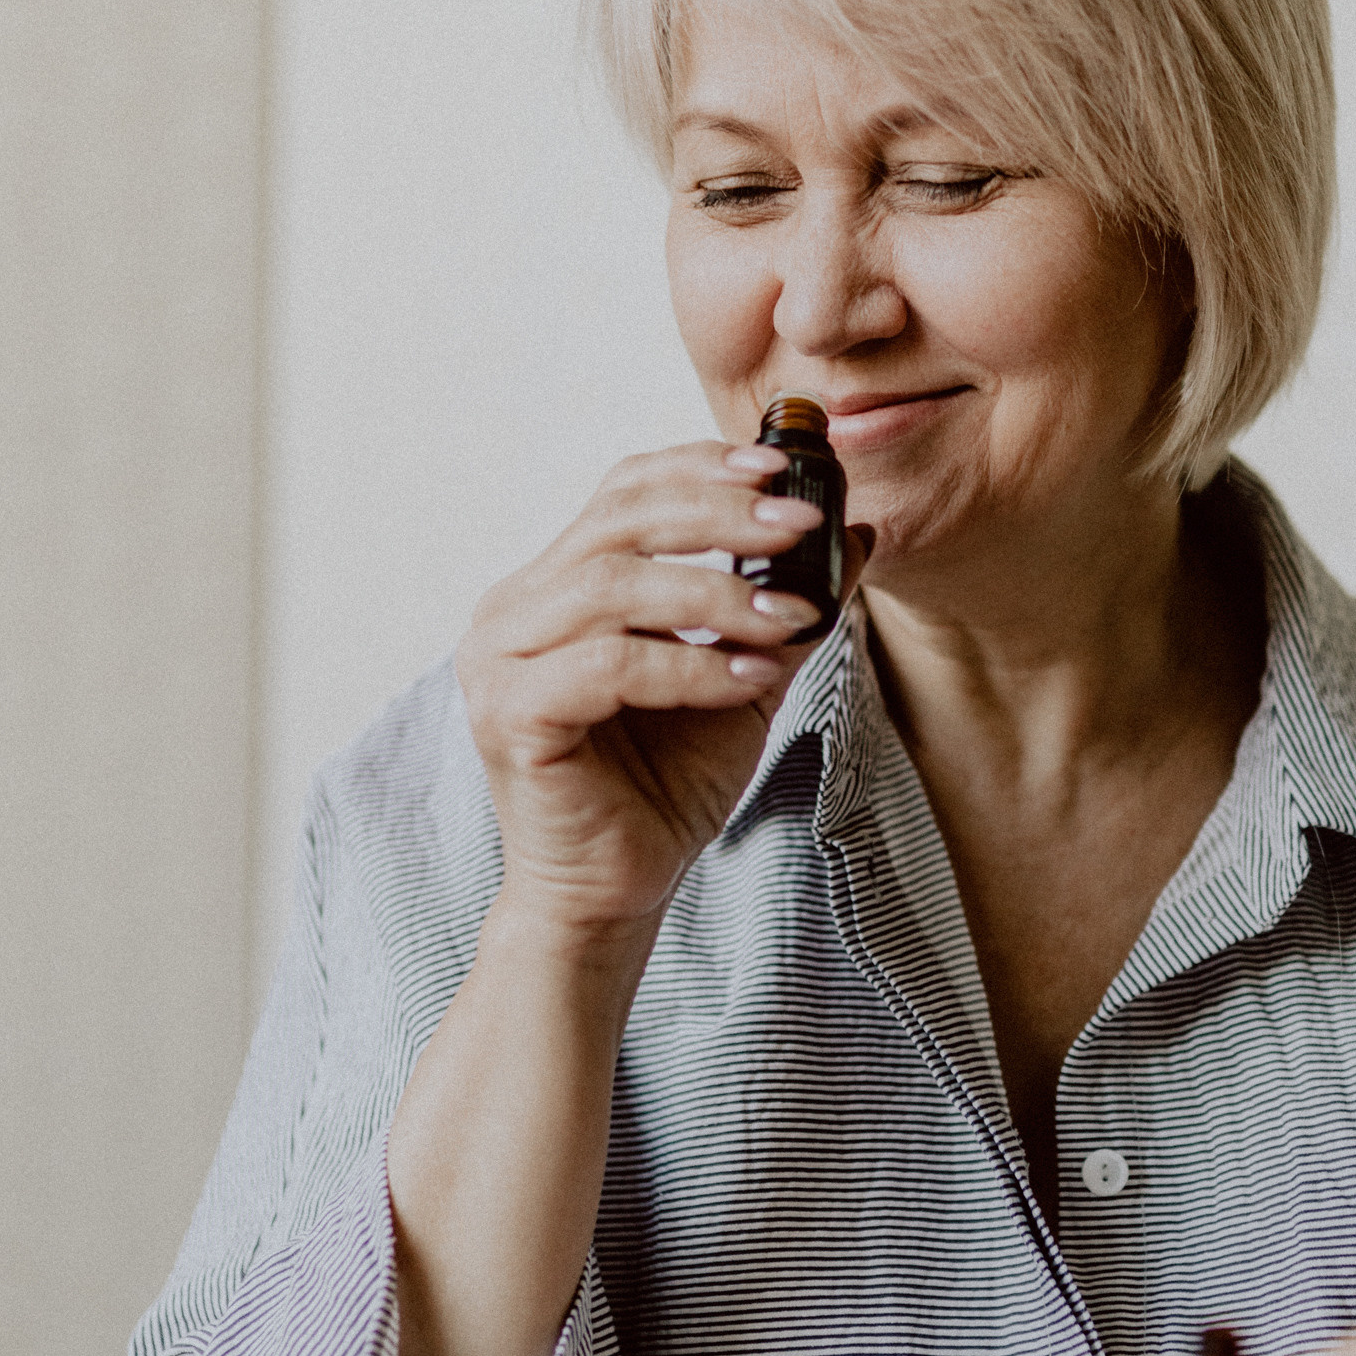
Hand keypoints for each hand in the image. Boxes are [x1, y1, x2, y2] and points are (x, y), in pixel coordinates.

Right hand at [455, 440, 871, 947]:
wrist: (616, 890)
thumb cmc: (663, 786)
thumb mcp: (742, 676)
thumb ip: (781, 606)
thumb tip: (854, 534)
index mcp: (556, 585)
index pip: (624, 492)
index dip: (702, 468)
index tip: (783, 465)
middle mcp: (514, 609)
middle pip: (618, 522)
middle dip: (721, 514)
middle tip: (801, 525)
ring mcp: (500, 660)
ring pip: (613, 585)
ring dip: (717, 593)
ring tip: (789, 617)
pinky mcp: (511, 715)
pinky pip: (609, 665)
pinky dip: (689, 665)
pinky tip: (746, 677)